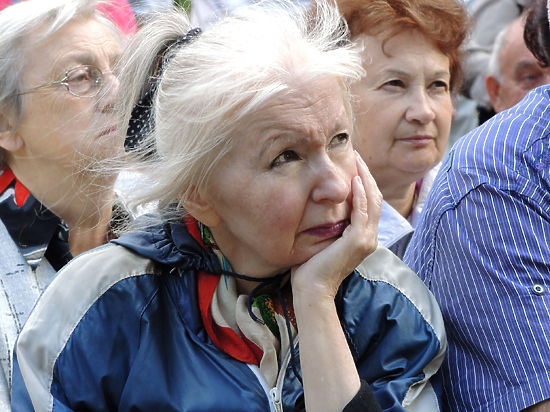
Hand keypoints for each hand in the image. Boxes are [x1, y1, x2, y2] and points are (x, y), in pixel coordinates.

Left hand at [291, 151, 381, 299]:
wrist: (312, 288)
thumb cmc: (311, 267)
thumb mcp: (323, 240)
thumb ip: (329, 224)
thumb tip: (321, 205)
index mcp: (363, 237)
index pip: (369, 203)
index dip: (364, 182)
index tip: (353, 164)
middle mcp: (370, 237)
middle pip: (375, 198)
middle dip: (366, 174)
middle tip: (356, 154)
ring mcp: (367, 239)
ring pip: (372, 201)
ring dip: (364, 177)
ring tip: (356, 159)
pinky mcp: (358, 240)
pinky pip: (363, 211)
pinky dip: (360, 193)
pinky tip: (354, 179)